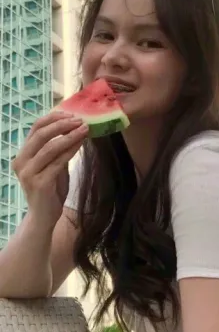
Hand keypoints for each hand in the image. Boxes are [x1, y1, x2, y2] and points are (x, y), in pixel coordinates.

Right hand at [12, 110, 88, 228]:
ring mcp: (28, 173)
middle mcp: (21, 162)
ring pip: (49, 147)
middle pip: (40, 134)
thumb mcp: (53, 165)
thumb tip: (75, 128)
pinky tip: (81, 144)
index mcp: (23, 154)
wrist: (43, 217)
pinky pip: (57, 162)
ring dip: (69, 136)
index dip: (53, 118)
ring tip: (85, 129)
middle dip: (62, 124)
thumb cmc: (50, 190)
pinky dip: (70, 150)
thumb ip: (58, 150)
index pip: (35, 128)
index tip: (71, 114)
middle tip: (80, 120)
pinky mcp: (39, 183)